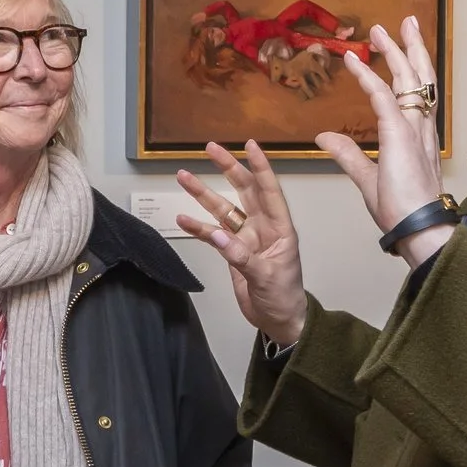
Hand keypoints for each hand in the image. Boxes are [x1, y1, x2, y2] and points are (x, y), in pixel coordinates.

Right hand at [176, 140, 309, 346]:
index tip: (249, 145)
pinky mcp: (232, 252)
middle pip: (243, 190)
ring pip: (223, 209)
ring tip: (183, 176)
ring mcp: (246, 238)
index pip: (269, 190)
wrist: (278, 320)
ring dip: (204, 194)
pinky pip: (213, 234)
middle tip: (210, 148)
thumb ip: (241, 256)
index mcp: (280, 228)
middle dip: (227, 168)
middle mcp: (263, 227)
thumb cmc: (284, 297)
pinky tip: (182, 218)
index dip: (260, 167)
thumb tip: (217, 235)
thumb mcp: (266, 277)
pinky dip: (198, 226)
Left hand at [320, 18, 449, 265]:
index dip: (405, 70)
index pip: (414, 96)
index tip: (393, 49)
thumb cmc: (399, 210)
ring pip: (409, 79)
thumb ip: (348, 154)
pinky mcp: (400, 134)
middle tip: (404, 23)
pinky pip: (383, 97)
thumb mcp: (367, 177)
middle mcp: (421, 128)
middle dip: (412, 48)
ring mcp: (413, 128)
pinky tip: (353, 60)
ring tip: (385, 28)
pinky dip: (367, 76)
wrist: (416, 228)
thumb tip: (324, 137)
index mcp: (418, 138)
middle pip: (420, 78)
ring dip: (396, 51)